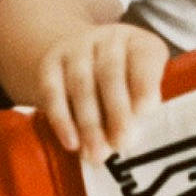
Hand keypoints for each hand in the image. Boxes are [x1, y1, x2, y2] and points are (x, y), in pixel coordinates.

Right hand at [37, 23, 169, 161]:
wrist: (78, 61)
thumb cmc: (122, 85)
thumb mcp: (141, 87)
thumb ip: (141, 106)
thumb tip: (130, 136)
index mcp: (139, 44)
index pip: (145, 58)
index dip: (145, 84)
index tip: (146, 110)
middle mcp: (107, 41)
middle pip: (110, 73)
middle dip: (117, 111)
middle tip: (121, 142)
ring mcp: (75, 50)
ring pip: (80, 85)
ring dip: (89, 123)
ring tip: (97, 153)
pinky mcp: (49, 65)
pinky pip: (52, 92)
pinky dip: (62, 120)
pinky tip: (72, 143)